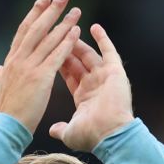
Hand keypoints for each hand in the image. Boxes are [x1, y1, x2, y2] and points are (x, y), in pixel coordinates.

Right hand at [0, 0, 82, 132]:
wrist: (7, 127)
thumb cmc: (7, 111)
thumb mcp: (2, 87)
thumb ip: (2, 75)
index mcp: (10, 61)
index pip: (23, 31)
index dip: (34, 13)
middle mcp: (19, 59)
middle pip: (36, 28)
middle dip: (50, 10)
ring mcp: (29, 67)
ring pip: (48, 39)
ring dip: (63, 23)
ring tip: (76, 10)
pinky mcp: (40, 78)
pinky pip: (56, 55)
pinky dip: (67, 42)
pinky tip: (76, 32)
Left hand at [50, 23, 134, 152]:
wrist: (111, 135)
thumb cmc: (92, 136)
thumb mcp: (71, 133)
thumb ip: (61, 129)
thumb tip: (52, 131)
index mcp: (83, 97)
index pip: (68, 75)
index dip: (59, 63)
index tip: (48, 50)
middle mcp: (94, 85)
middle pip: (77, 62)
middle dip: (67, 49)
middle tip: (56, 34)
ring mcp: (105, 78)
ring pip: (89, 55)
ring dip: (79, 43)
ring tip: (70, 28)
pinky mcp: (115, 72)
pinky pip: (109, 52)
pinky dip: (103, 39)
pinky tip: (94, 27)